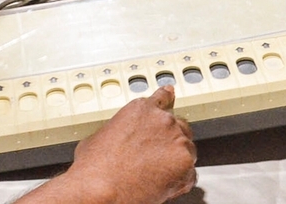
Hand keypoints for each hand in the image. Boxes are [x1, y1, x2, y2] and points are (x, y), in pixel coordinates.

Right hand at [61, 85, 196, 203]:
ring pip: (187, 150)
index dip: (167, 99)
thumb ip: (117, 132)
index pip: (163, 98)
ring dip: (176, 161)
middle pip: (178, 126)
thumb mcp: (98, 138)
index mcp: (141, 110)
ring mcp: (177, 141)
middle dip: (170, 141)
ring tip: (156, 175)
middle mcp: (163, 121)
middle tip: (156, 157)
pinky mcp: (184, 163)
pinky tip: (163, 186)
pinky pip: (190, 173)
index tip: (171, 96)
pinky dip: (180, 181)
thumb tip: (115, 140)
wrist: (100, 190)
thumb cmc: (94, 168)